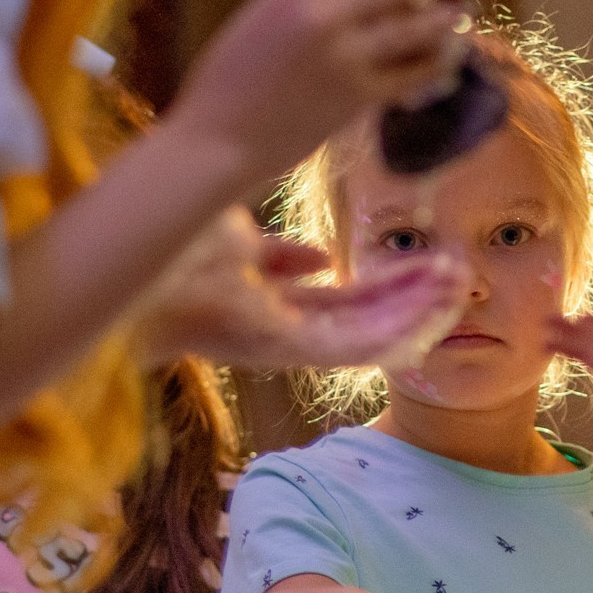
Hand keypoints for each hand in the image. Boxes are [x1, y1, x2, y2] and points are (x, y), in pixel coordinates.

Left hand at [133, 208, 468, 371]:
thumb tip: (318, 257)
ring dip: (415, 310)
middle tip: (459, 272)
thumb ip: (277, 255)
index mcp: (271, 307)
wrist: (133, 267)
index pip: (345, 304)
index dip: (389, 287)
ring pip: (369, 333)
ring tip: (458, 283)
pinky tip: (431, 306)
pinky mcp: (288, 351)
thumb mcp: (236, 240)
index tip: (429, 266)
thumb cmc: (169, 249)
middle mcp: (283, 331)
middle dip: (413, 296)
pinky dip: (398, 327)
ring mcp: (287, 345)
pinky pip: (357, 347)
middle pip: (364, 317)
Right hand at [167, 0, 467, 189]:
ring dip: (441, 20)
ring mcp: (346, 57)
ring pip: (414, 27)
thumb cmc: (230, 81)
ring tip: (457, 15)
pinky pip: (413, 74)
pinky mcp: (360, 96)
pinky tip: (447, 60)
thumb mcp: (261, 18)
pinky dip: (435, 64)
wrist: (219, 138)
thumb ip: (304, 1)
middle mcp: (325, 14)